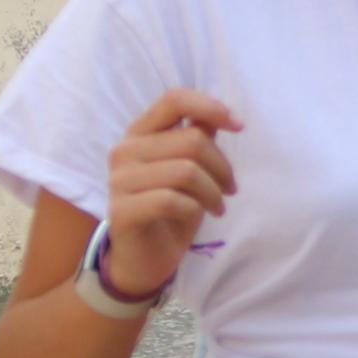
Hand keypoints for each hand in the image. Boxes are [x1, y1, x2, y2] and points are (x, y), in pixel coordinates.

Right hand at [102, 89, 239, 293]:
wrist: (144, 258)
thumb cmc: (170, 210)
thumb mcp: (188, 170)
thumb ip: (196, 139)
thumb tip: (220, 116)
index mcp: (140, 133)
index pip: (174, 100)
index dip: (210, 107)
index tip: (239, 126)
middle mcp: (125, 150)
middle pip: (191, 140)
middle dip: (222, 167)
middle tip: (230, 189)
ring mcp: (119, 180)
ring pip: (186, 171)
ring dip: (213, 192)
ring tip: (218, 207)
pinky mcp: (121, 210)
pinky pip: (171, 201)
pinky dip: (194, 210)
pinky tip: (197, 217)